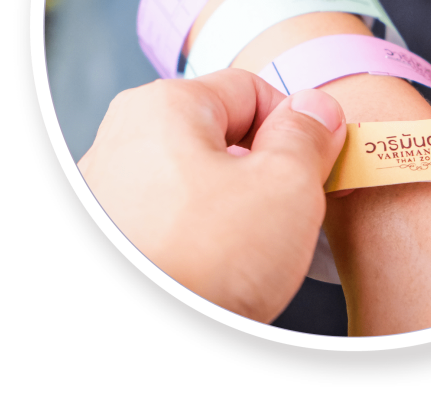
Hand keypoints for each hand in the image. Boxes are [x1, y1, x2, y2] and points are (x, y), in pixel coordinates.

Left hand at [78, 69, 345, 322]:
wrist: (150, 342)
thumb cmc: (202, 266)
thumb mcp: (285, 185)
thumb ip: (308, 135)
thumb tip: (317, 110)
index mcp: (164, 107)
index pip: (252, 89)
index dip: (297, 125)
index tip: (320, 162)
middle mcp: (125, 140)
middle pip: (224, 135)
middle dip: (268, 169)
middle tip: (295, 210)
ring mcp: (110, 192)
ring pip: (201, 180)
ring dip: (240, 206)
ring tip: (259, 249)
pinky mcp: (110, 237)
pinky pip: (175, 217)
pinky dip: (206, 235)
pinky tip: (222, 269)